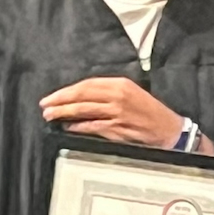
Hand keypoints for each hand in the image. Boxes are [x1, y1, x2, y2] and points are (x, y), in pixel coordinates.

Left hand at [40, 77, 182, 147]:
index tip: (53, 96)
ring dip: (64, 114)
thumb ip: (108, 93)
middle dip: (61, 101)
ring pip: (84, 111)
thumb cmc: (149, 111)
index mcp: (121, 84)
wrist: (168, 128)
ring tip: (50, 116)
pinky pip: (92, 127)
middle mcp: (118, 96)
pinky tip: (68, 127)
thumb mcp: (131, 93)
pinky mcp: (117, 129)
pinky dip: (78, 127)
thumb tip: (82, 97)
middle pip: (82, 96)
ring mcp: (117, 114)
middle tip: (45, 105)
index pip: (88, 84)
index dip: (68, 90)